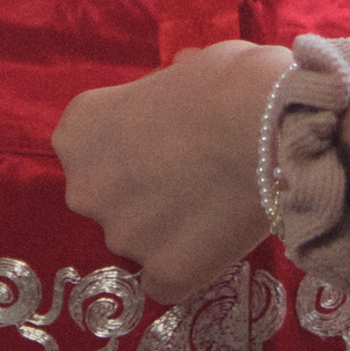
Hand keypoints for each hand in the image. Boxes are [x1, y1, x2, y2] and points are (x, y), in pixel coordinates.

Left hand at [54, 40, 288, 304]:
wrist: (270, 127)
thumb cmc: (228, 83)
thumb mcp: (181, 69)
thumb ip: (161, 93)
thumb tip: (175, 93)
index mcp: (79, 132)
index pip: (91, 146)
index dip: (132, 141)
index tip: (165, 136)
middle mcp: (85, 189)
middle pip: (108, 197)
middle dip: (141, 190)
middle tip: (191, 174)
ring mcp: (122, 237)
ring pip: (138, 239)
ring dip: (166, 229)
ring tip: (216, 205)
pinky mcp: (164, 275)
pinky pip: (167, 281)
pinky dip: (187, 267)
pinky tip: (216, 241)